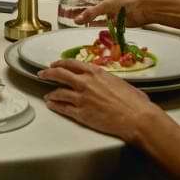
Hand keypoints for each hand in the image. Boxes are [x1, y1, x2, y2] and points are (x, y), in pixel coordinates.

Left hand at [38, 59, 170, 143]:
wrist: (136, 117)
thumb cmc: (134, 101)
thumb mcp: (120, 83)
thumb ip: (108, 81)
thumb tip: (109, 84)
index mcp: (96, 72)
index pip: (72, 64)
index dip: (61, 63)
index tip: (56, 64)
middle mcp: (85, 83)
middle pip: (60, 74)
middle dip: (48, 73)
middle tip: (43, 74)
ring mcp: (81, 98)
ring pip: (58, 92)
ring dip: (51, 93)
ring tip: (47, 95)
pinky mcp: (80, 113)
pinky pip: (62, 108)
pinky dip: (55, 106)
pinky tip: (51, 105)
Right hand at [74, 0, 159, 27]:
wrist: (147, 9)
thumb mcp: (107, 4)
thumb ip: (92, 12)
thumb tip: (78, 19)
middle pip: (94, 3)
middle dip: (83, 8)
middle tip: (71, 12)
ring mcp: (114, 9)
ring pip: (98, 14)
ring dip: (88, 17)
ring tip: (76, 20)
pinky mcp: (117, 19)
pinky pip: (104, 22)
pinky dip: (96, 24)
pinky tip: (87, 25)